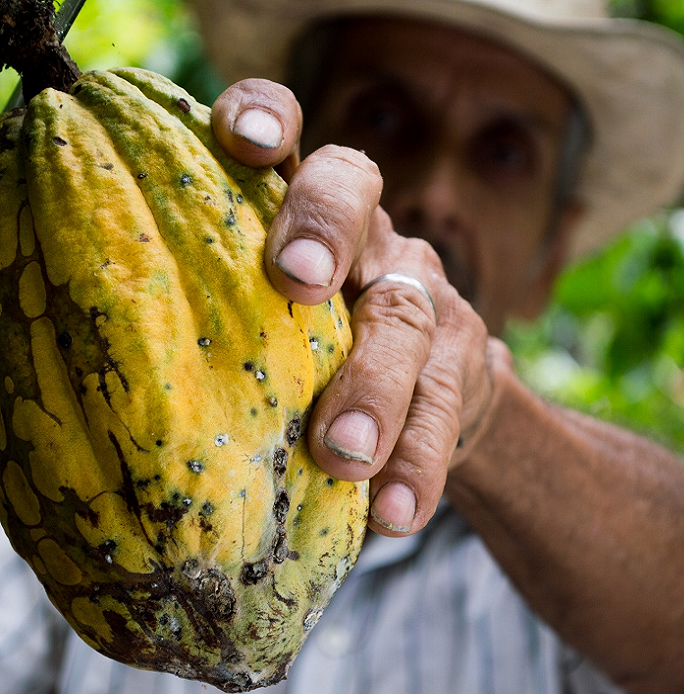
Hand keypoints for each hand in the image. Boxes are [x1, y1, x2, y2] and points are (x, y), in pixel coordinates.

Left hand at [212, 80, 495, 535]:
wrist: (437, 396)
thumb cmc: (326, 356)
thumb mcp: (281, 324)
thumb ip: (239, 322)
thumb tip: (146, 382)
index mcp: (310, 216)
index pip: (292, 139)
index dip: (269, 118)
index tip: (243, 140)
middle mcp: (371, 238)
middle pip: (354, 195)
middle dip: (324, 229)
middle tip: (299, 283)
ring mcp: (423, 294)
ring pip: (405, 318)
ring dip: (374, 386)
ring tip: (343, 455)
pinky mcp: (463, 361)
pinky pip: (445, 407)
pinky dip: (417, 462)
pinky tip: (394, 512)